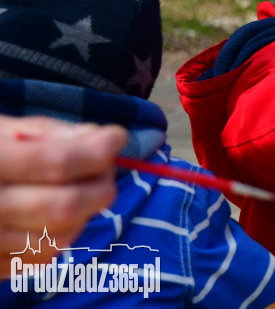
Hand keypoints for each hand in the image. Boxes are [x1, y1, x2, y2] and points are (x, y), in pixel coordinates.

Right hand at [0, 117, 126, 276]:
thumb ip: (46, 132)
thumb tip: (99, 137)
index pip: (56, 163)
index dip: (96, 150)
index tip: (117, 136)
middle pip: (64, 206)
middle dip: (100, 184)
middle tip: (106, 167)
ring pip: (60, 237)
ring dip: (86, 211)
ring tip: (83, 188)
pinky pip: (41, 258)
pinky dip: (63, 234)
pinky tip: (58, 214)